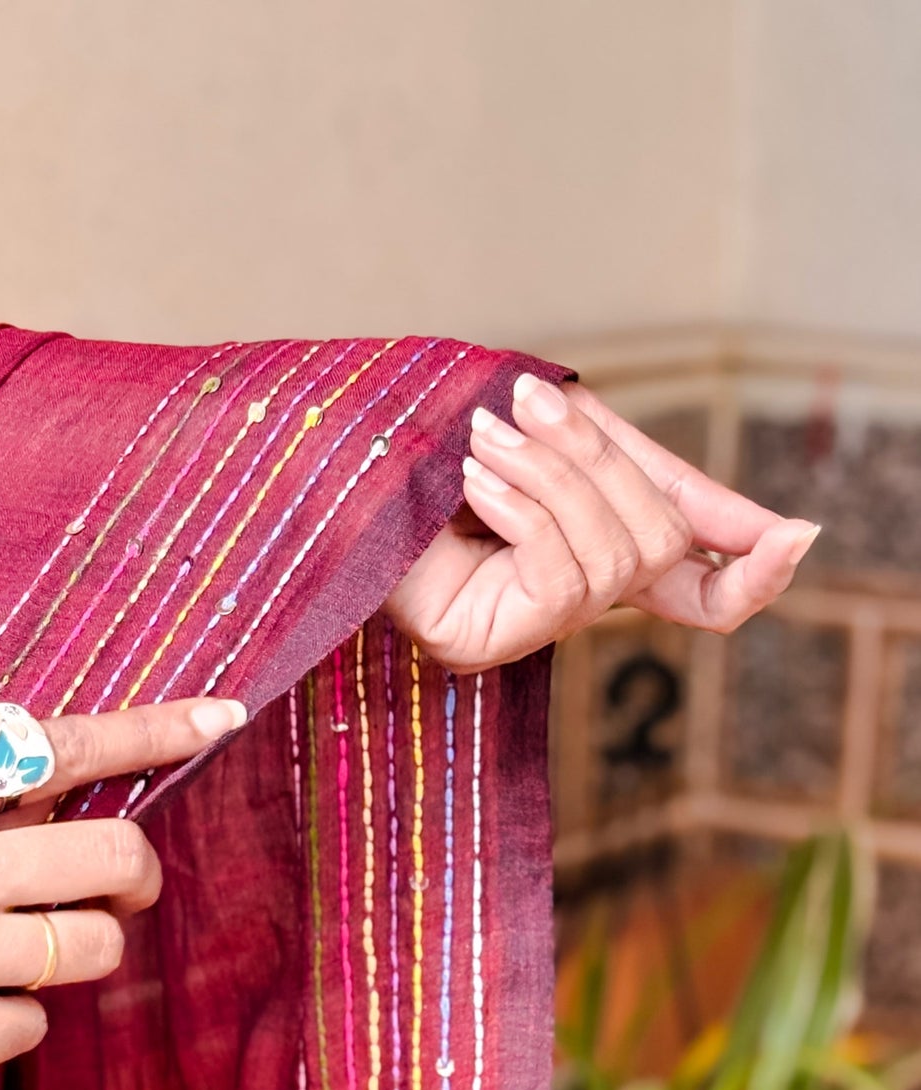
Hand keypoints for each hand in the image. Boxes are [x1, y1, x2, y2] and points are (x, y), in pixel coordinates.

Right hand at [0, 697, 244, 1089]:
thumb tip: (40, 808)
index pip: (64, 746)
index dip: (158, 731)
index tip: (223, 719)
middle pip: (119, 855)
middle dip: (138, 879)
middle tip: (118, 897)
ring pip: (98, 949)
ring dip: (76, 960)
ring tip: (5, 968)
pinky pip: (34, 1026)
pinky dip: (6, 1025)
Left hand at [385, 374, 820, 672]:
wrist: (331, 449)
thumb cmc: (438, 433)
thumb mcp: (564, 436)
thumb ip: (653, 471)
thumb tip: (789, 534)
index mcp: (595, 552)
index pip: (700, 596)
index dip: (751, 573)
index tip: (796, 538)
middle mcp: (566, 602)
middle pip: (662, 547)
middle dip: (603, 465)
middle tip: (524, 410)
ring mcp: (522, 627)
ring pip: (615, 556)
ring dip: (553, 474)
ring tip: (485, 438)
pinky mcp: (482, 641)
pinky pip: (560, 573)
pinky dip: (525, 508)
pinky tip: (475, 481)